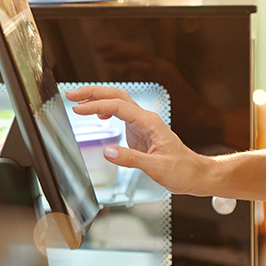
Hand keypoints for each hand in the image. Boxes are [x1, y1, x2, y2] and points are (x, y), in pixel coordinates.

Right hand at [65, 85, 209, 194]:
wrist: (195, 173)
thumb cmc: (182, 170)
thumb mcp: (157, 168)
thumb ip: (132, 160)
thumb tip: (108, 152)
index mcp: (149, 123)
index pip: (118, 106)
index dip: (96, 105)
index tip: (77, 109)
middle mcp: (145, 119)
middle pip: (116, 95)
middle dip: (93, 92)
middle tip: (71, 94)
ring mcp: (142, 123)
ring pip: (118, 101)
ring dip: (98, 98)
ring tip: (77, 101)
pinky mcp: (140, 131)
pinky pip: (120, 113)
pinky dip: (106, 110)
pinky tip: (97, 115)